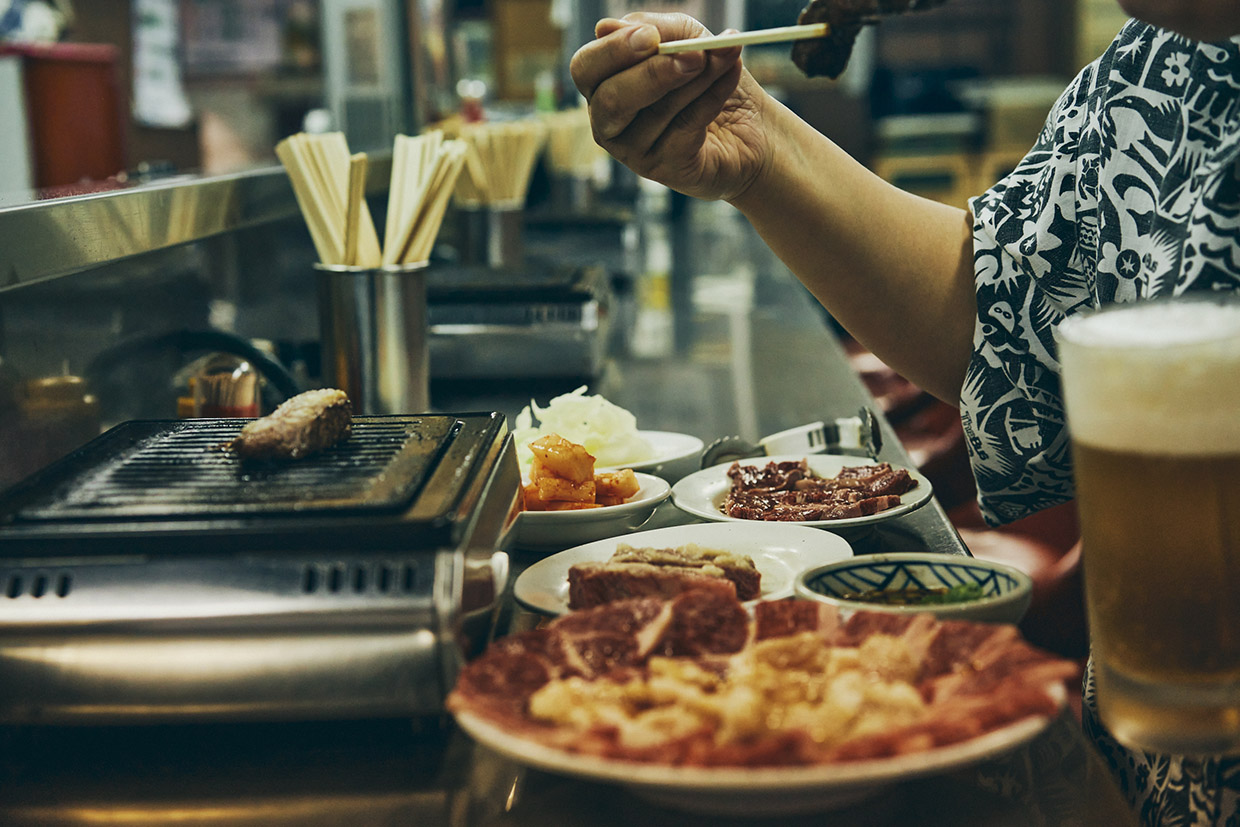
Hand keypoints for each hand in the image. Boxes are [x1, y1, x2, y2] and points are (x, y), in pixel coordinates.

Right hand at [569, 13, 770, 201]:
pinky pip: (686, 128)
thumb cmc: (711, 79)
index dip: (612, 51)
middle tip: (693, 55)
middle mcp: (610, 123)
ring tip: (727, 55)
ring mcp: (635, 153)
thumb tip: (606, 27)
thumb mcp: (688, 40)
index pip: (585, 70)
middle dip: (653, 74)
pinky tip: (731, 76)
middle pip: (610, 100)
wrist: (754, 128)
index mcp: (604, 86)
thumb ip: (656, 30)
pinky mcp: (667, 170)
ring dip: (698, 78)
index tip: (651, 36)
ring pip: (656, 112)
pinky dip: (713, 97)